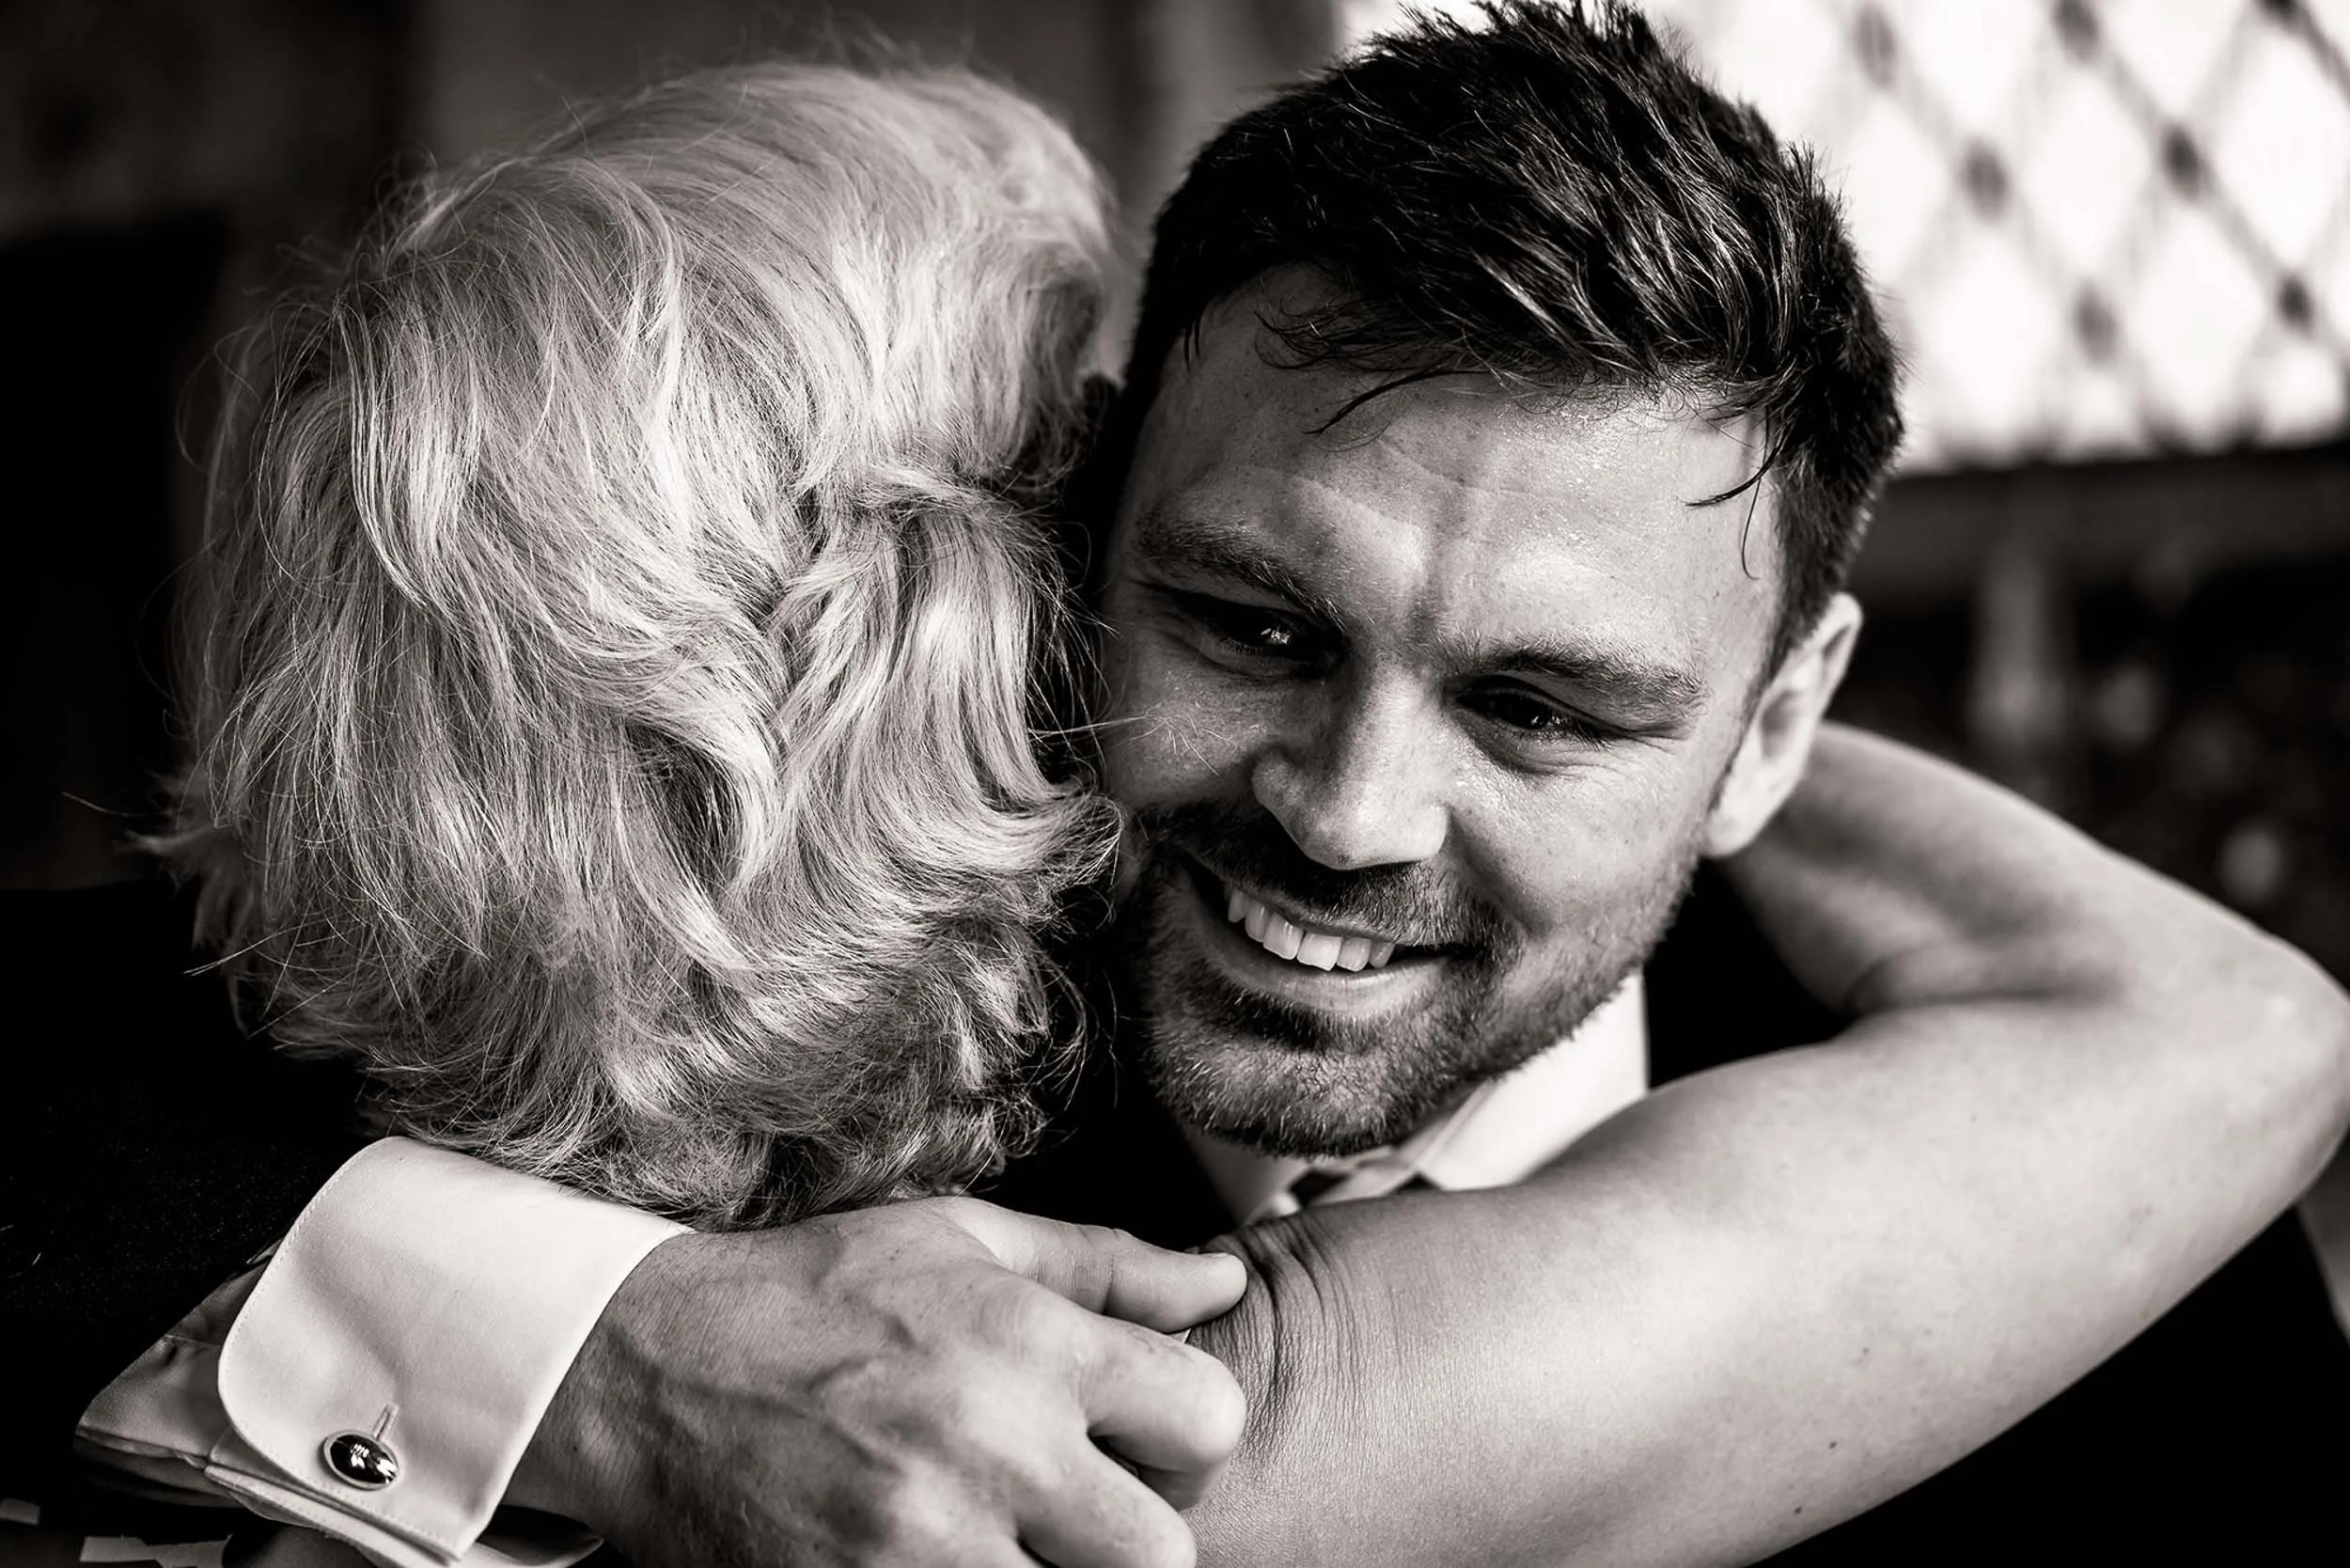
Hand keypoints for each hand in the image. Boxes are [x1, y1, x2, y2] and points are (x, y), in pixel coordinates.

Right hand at [511, 1195, 1248, 1567]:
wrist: (645, 1372)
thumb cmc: (814, 1295)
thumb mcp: (962, 1241)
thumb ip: (1107, 1267)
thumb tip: (1225, 1281)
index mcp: (1029, 1347)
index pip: (1208, 1418)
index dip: (1187, 1427)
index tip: (1140, 1428)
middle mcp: (990, 1451)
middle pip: (1162, 1553)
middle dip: (1136, 1534)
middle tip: (1078, 1506)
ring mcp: (924, 1548)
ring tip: (1011, 1534)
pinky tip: (952, 1557)